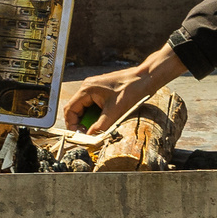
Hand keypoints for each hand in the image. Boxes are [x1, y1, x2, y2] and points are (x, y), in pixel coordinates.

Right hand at [62, 44, 188, 131]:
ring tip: (99, 128)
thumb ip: (100, 126)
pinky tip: (107, 120)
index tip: (78, 136)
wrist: (146, 78)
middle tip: (89, 135)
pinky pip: (94, 106)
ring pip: (86, 108)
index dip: (71, 124)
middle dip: (81, 123)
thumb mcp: (115, 112)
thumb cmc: (131, 90)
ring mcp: (95, 89)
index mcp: (87, 89)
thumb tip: (90, 138)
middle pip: (77, 109)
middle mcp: (88, 87)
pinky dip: (98, 115)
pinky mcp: (103, 91)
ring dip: (91, 120)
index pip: (70, 109)